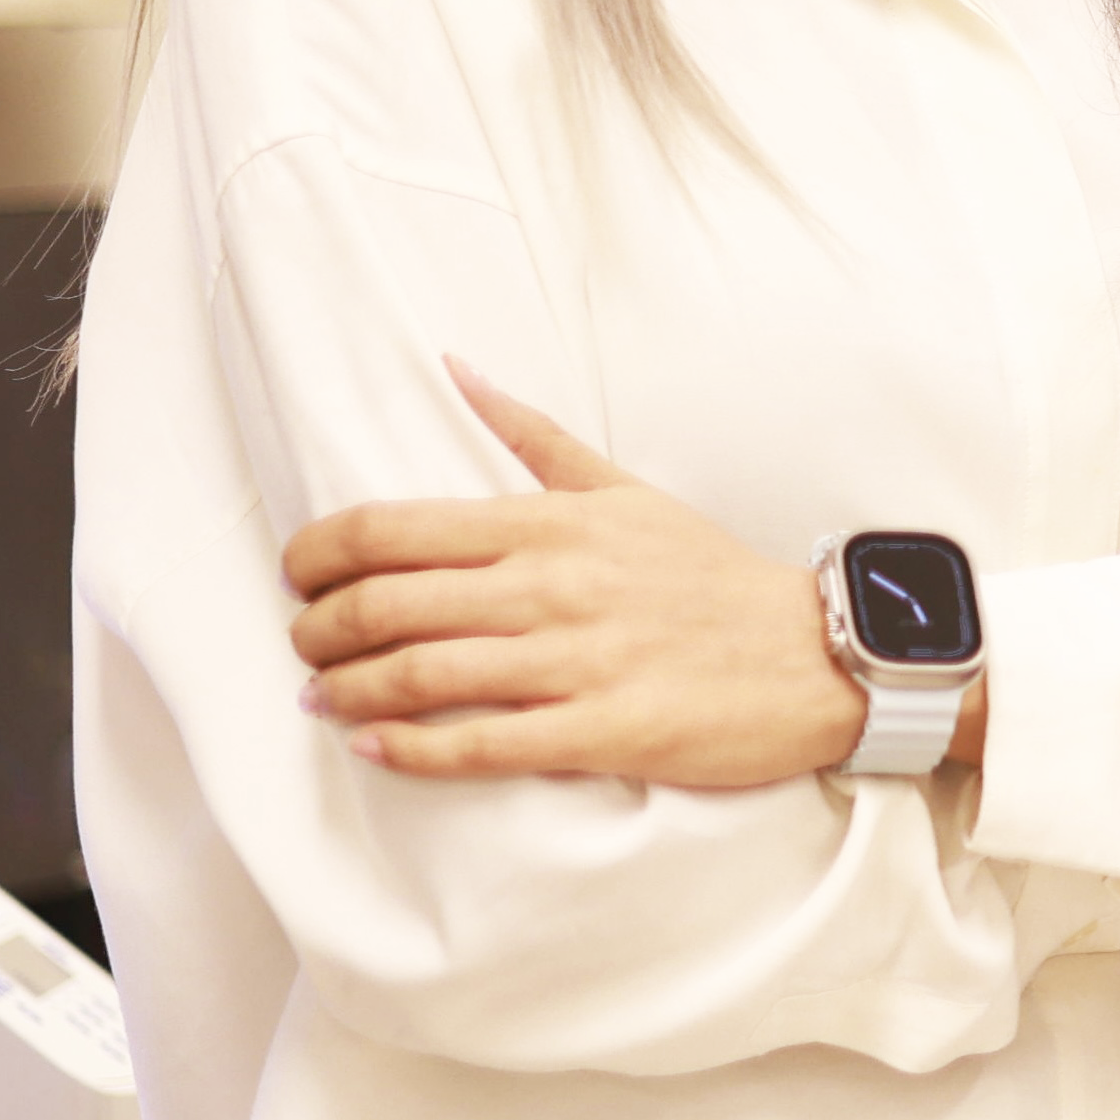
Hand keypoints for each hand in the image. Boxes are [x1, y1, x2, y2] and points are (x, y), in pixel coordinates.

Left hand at [284, 370, 891, 789]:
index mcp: (552, 523)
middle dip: (318, 628)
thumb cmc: (713, 577)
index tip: (298, 576)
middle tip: (302, 643)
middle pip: (389, 604)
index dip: (318, 553)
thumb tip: (456, 369)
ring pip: (422, 676)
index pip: (394, 528)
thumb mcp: (627, 491)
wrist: (821, 655)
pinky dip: (412, 750)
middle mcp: (556, 587)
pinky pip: (483, 746)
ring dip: (349, 690)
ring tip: (321, 697)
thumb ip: (534, 435)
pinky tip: (375, 748)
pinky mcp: (605, 731)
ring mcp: (579, 661)